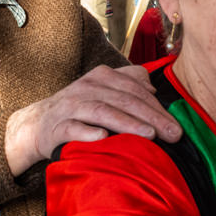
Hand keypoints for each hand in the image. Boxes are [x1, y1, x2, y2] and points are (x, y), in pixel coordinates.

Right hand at [3, 65, 182, 175]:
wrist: (38, 124)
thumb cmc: (80, 109)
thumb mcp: (104, 91)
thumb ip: (129, 84)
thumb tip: (153, 90)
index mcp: (101, 77)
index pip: (135, 89)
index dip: (157, 107)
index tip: (177, 126)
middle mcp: (87, 87)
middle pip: (124, 100)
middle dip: (151, 117)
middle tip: (172, 134)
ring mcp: (71, 106)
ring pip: (102, 111)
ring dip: (127, 123)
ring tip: (149, 135)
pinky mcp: (57, 127)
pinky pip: (73, 129)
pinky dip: (88, 133)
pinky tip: (104, 138)